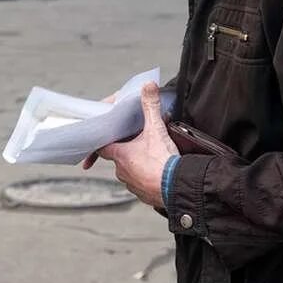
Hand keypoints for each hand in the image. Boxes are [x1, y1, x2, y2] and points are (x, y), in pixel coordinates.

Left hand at [85, 82, 177, 207]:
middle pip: (118, 158)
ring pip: (130, 172)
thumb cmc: (164, 162)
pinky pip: (142, 184)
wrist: (179, 189)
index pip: (102, 147)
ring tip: (151, 157)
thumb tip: (148, 86)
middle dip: (127, 151)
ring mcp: (133, 185)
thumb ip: (151, 106)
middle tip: (138, 143)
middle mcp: (122, 172)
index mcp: (120, 156)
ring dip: (137, 165)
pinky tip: (158, 172)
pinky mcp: (145, 195)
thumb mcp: (156, 129)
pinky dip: (148, 178)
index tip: (106, 136)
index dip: (104, 140)